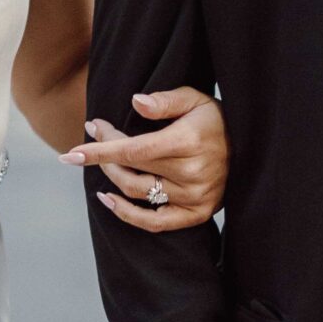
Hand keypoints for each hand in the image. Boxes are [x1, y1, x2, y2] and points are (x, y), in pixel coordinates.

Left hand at [62, 87, 228, 230]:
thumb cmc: (215, 120)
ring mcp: (195, 197)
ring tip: (102, 163)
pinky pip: (155, 222)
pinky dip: (127, 214)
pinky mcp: (197, 213)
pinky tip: (108, 199)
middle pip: (130, 170)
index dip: (100, 150)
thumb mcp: (195, 99)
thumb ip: (164, 100)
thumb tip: (135, 102)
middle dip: (103, 155)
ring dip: (111, 178)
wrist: (251, 148)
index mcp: (188, 142)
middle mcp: (192, 173)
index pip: (133, 150)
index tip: (71, 151)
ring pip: (137, 193)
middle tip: (94, 138)